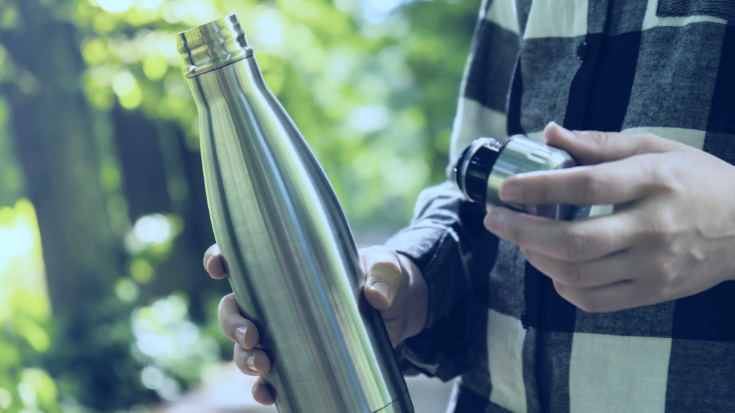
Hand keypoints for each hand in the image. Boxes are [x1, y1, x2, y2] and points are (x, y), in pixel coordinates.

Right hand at [203, 244, 427, 404]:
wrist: (403, 311)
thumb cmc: (386, 278)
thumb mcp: (388, 268)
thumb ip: (384, 274)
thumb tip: (376, 297)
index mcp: (290, 268)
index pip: (244, 259)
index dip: (221, 259)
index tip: (218, 267)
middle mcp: (279, 301)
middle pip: (234, 310)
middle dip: (233, 324)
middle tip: (254, 337)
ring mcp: (287, 333)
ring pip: (245, 347)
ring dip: (245, 359)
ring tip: (265, 367)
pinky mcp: (302, 360)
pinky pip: (270, 378)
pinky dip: (263, 389)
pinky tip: (269, 394)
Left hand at [483, 122, 734, 311]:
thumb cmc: (697, 180)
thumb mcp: (656, 148)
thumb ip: (600, 144)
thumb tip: (551, 132)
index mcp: (655, 181)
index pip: (587, 184)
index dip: (539, 187)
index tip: (506, 188)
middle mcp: (654, 227)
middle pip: (574, 239)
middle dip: (522, 231)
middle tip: (495, 218)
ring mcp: (654, 266)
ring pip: (577, 274)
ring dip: (536, 257)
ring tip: (519, 238)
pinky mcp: (653, 292)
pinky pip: (593, 300)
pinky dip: (562, 285)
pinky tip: (551, 266)